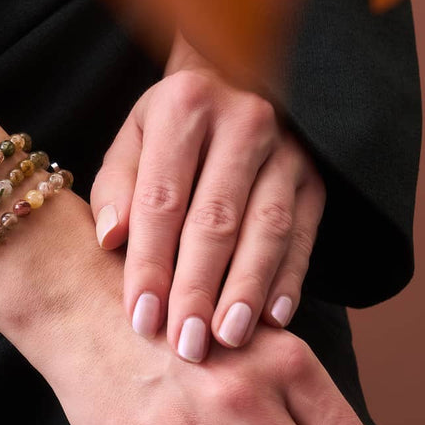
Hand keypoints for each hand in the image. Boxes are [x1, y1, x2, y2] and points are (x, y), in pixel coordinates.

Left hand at [90, 29, 325, 361]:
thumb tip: (110, 240)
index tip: (141, 317)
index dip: (150, 262)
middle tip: (184, 344)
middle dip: (198, 287)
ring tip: (227, 338)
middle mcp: (243, 121)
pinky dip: (289, 277)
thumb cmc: (170, 125)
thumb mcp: (132, 140)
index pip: (162, 198)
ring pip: (267, 228)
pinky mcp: (315, 175)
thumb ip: (116, 187)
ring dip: (246, 289)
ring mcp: (287, 148)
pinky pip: (304, 232)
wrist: (234, 80)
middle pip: (216, 219)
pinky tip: (274, 318)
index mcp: (185, 105)